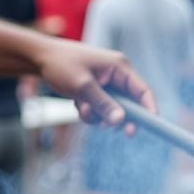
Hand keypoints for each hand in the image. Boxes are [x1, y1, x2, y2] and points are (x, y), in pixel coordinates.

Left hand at [34, 38, 156, 130]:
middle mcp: (116, 75)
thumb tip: (121, 121)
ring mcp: (106, 84)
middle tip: (125, 133)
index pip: (143, 90)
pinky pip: (99, 110)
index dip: (150, 109)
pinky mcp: (96, 92)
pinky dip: (89, 112)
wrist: (41, 59)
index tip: (153, 125)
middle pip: (130, 104)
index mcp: (120, 67)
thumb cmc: (62, 65)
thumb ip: (103, 104)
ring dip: (98, 116)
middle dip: (121, 118)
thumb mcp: (82, 87)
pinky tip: (77, 104)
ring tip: (82, 108)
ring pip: (112, 111)